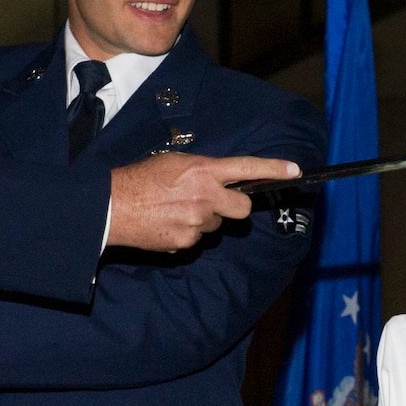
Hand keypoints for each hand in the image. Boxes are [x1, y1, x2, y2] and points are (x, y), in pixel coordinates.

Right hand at [107, 152, 301, 252]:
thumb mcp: (173, 163)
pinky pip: (198, 240)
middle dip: (234, 208)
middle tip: (214, 202)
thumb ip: (202, 170)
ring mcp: (197, 222)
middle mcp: (205, 196)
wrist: (110, 207)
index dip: (274, 168)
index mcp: (202, 170)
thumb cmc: (139, 179)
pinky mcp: (187, 242)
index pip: (246, 167)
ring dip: (204, 220)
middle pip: (242, 209)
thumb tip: (219, 178)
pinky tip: (168, 223)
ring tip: (175, 210)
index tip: (295, 170)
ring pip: (216, 226)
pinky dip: (187, 233)